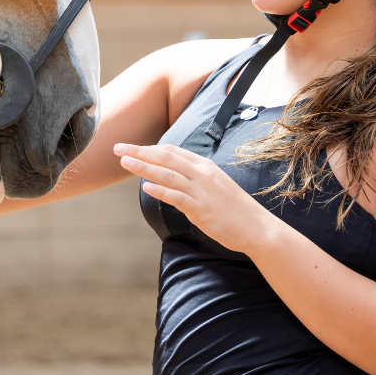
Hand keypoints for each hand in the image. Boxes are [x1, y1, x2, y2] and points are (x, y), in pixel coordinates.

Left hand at [114, 142, 274, 254]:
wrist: (257, 227)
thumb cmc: (233, 208)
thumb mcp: (213, 184)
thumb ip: (193, 177)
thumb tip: (169, 175)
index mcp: (203, 166)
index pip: (171, 151)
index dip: (149, 148)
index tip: (131, 147)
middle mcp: (201, 174)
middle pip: (165, 157)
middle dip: (140, 151)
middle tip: (118, 148)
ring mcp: (201, 191)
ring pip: (167, 174)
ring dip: (144, 166)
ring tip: (125, 162)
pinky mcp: (202, 209)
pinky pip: (177, 197)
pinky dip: (161, 191)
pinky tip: (146, 187)